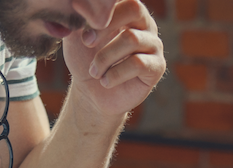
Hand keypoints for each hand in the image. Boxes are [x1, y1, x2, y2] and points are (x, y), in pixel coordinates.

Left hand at [62, 0, 164, 120]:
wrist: (92, 94)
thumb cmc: (85, 60)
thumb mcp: (75, 35)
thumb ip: (78, 17)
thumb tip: (77, 3)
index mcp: (126, 10)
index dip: (101, 10)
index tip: (82, 30)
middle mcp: (145, 24)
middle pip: (134, 9)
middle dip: (105, 26)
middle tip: (87, 43)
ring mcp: (154, 44)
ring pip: (132, 38)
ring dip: (105, 56)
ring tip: (94, 71)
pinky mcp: (157, 66)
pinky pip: (138, 63)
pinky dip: (115, 74)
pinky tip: (106, 82)